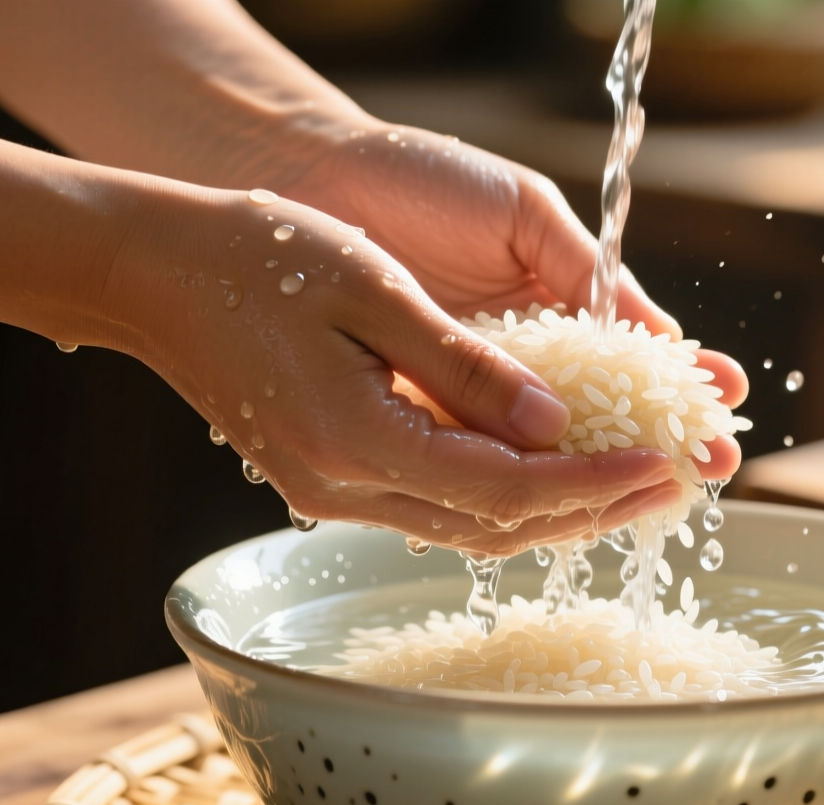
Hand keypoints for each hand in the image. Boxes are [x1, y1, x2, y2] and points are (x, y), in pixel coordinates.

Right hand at [111, 190, 686, 556]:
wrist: (150, 273)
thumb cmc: (257, 257)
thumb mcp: (375, 290)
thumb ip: (468, 369)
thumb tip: (556, 427)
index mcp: (357, 444)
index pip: (506, 490)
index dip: (593, 483)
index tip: (663, 465)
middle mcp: (343, 490)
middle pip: (495, 527)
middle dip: (592, 509)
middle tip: (673, 486)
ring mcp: (328, 494)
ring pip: (467, 528)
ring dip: (554, 511)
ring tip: (631, 485)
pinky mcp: (324, 480)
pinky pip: (434, 506)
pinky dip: (502, 496)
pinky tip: (548, 470)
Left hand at [268, 121, 749, 478]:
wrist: (317, 179)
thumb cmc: (423, 180)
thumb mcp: (522, 214)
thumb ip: (583, 271)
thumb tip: (661, 336)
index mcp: (556, 310)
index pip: (631, 358)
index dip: (681, 381)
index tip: (727, 400)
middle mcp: (520, 364)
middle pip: (601, 419)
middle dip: (660, 442)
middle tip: (714, 465)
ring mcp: (472, 396)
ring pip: (544, 453)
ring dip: (600, 475)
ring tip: (655, 489)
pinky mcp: (419, 418)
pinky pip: (473, 462)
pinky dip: (515, 481)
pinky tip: (557, 499)